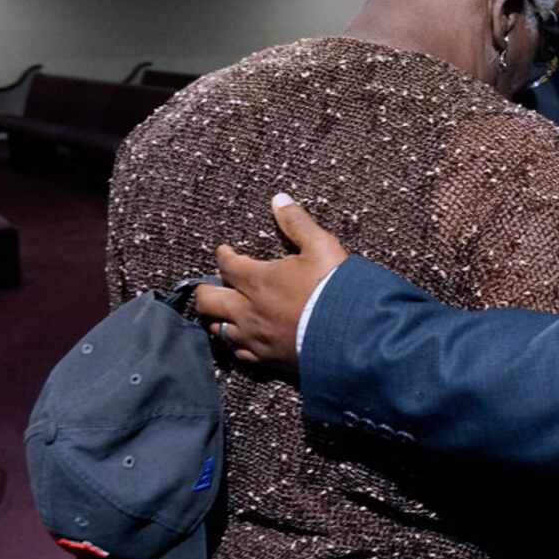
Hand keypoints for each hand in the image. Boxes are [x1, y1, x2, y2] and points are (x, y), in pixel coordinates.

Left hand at [194, 194, 347, 367]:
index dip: (223, 255)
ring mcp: (255, 337)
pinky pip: (240, 354)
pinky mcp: (267, 359)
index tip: (224, 251)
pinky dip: (236, 344)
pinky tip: (242, 341)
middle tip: (213, 284)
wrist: (351, 333)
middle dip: (206, 290)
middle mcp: (247, 310)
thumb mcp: (321, 246)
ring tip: (223, 312)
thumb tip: (278, 199)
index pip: (226, 265)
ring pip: (219, 329)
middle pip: (208, 301)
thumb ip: (297, 223)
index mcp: (257, 279)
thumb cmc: (334, 287)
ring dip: (218, 318)